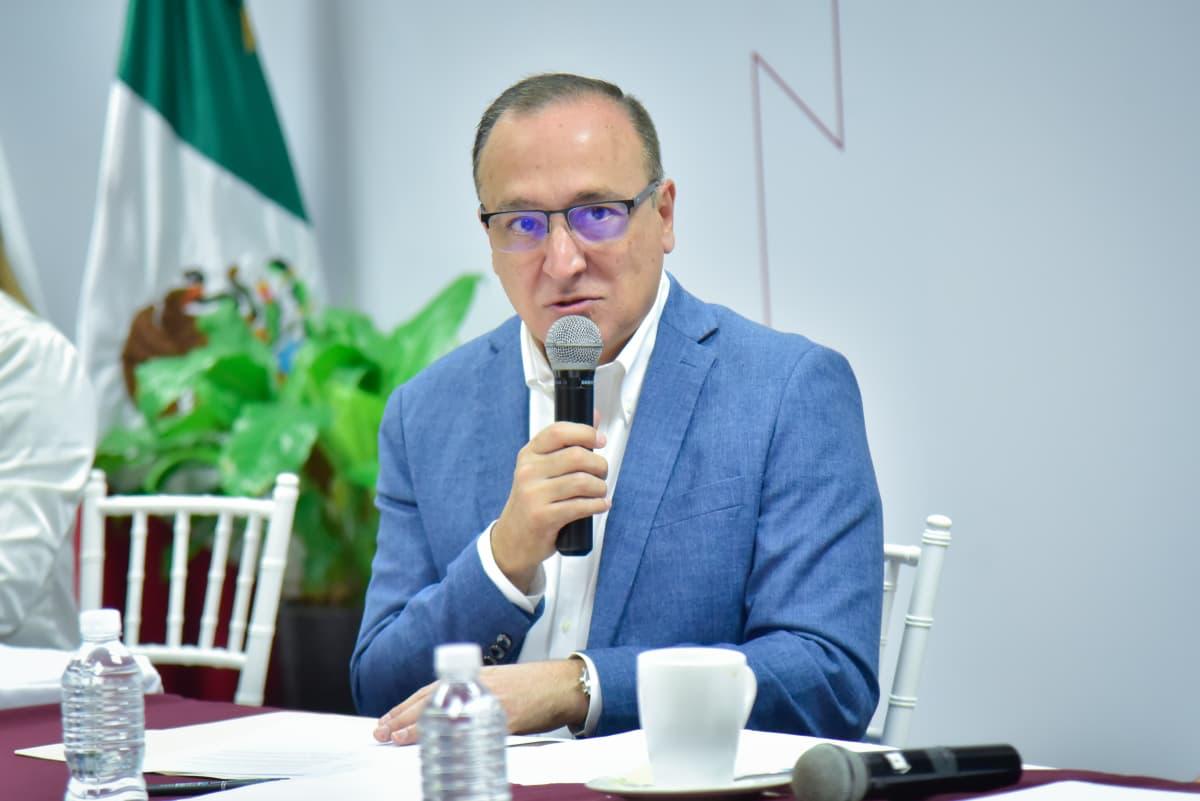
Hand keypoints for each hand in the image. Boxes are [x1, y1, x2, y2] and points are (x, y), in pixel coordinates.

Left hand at [372, 660, 588, 744]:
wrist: (563, 685)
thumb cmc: (533, 687)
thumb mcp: (497, 684)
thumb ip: (474, 693)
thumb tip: (448, 714)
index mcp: (474, 676)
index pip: (431, 689)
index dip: (406, 705)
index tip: (387, 720)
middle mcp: (478, 684)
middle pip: (431, 699)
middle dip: (402, 716)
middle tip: (380, 732)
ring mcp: (491, 700)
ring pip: (445, 711)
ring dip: (416, 725)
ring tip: (393, 738)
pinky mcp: (506, 716)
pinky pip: (472, 727)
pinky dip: (451, 735)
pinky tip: (436, 744)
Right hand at [492, 422, 608, 591]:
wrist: (512, 540)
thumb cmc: (533, 501)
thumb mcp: (541, 470)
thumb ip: (567, 445)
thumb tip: (595, 417)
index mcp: (528, 454)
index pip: (558, 431)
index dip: (585, 432)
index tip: (600, 440)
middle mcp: (528, 471)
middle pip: (577, 456)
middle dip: (599, 464)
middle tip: (602, 473)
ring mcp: (533, 495)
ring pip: (582, 481)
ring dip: (600, 487)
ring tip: (600, 492)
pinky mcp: (543, 517)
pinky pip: (581, 506)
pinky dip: (598, 504)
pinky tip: (600, 505)